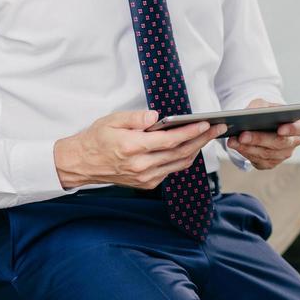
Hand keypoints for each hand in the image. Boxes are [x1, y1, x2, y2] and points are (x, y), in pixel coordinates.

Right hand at [54, 109, 226, 189]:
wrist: (82, 164)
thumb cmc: (97, 139)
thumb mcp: (112, 120)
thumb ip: (136, 118)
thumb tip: (156, 116)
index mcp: (133, 148)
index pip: (170, 140)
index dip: (191, 132)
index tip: (206, 123)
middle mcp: (142, 166)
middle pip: (180, 153)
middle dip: (202, 140)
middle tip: (217, 129)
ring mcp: (145, 178)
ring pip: (179, 164)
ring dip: (196, 150)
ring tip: (208, 136)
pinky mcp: (147, 183)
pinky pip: (171, 170)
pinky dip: (183, 158)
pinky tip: (190, 147)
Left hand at [227, 97, 299, 169]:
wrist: (258, 124)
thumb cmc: (264, 112)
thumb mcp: (263, 104)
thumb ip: (260, 107)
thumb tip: (251, 114)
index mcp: (298, 125)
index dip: (291, 129)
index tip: (280, 129)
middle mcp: (292, 142)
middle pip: (279, 143)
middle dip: (259, 139)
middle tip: (243, 135)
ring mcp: (282, 155)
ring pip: (266, 154)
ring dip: (248, 147)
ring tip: (233, 140)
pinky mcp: (269, 163)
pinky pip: (258, 161)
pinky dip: (245, 153)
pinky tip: (235, 145)